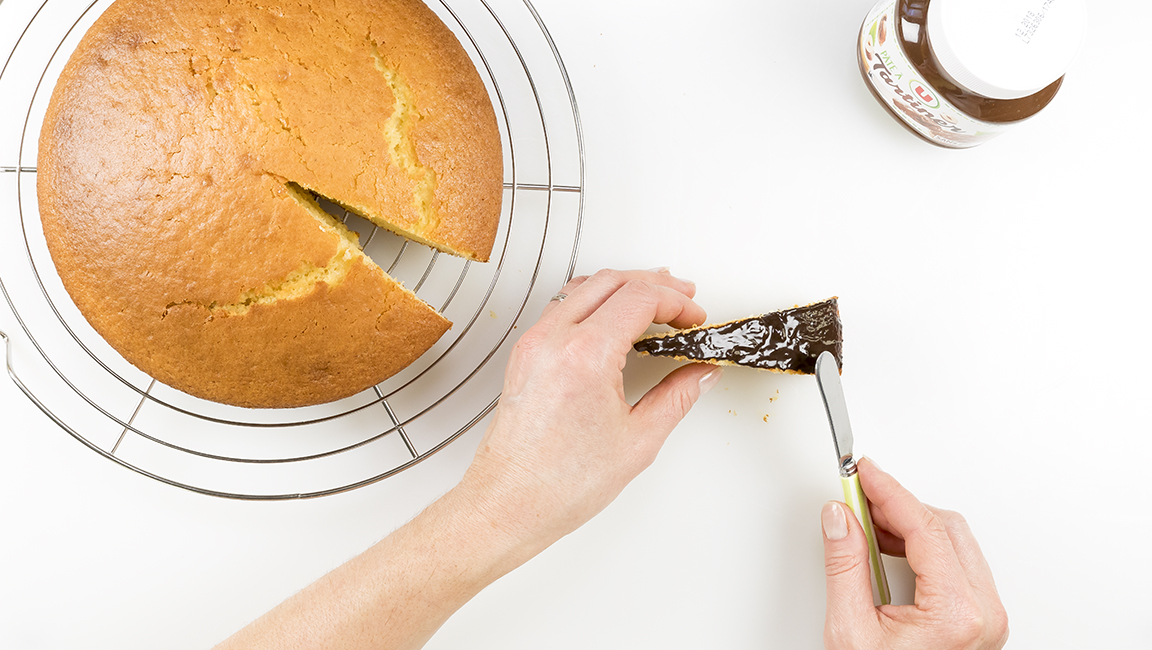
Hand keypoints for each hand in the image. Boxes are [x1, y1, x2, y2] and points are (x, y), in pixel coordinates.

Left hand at [458, 268, 721, 559]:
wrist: (508, 504)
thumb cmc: (560, 483)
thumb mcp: (638, 441)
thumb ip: (676, 397)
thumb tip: (700, 374)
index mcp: (584, 355)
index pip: (639, 297)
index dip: (677, 302)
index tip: (696, 318)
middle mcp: (553, 339)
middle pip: (613, 281)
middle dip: (656, 284)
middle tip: (686, 301)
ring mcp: (534, 343)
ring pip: (585, 287)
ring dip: (625, 286)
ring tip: (656, 302)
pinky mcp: (524, 354)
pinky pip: (563, 306)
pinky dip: (596, 301)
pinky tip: (616, 318)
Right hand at [821, 459, 1008, 649]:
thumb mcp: (850, 629)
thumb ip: (844, 565)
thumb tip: (840, 519)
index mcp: (956, 613)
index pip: (924, 528)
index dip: (889, 492)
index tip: (864, 472)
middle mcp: (982, 613)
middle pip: (944, 527)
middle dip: (898, 506)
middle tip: (858, 494)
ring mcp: (985, 617)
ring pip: (954, 541)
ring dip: (910, 525)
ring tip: (867, 522)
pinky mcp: (978, 620)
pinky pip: (957, 563)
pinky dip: (922, 547)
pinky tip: (888, 546)